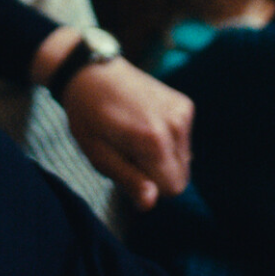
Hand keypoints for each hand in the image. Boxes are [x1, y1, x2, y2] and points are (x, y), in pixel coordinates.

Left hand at [59, 59, 193, 211]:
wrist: (91, 72)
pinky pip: (183, 141)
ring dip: (162, 157)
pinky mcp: (185, 105)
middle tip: (129, 152)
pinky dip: (167, 140)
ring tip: (134, 136)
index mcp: (154, 141)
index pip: (173, 189)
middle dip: (157, 173)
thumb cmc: (89, 117)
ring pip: (184, 160)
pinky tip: (145, 124)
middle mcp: (175, 125)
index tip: (129, 169)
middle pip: (182, 177)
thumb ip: (128, 180)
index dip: (150, 187)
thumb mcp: (99, 154)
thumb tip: (151, 203)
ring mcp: (183, 112)